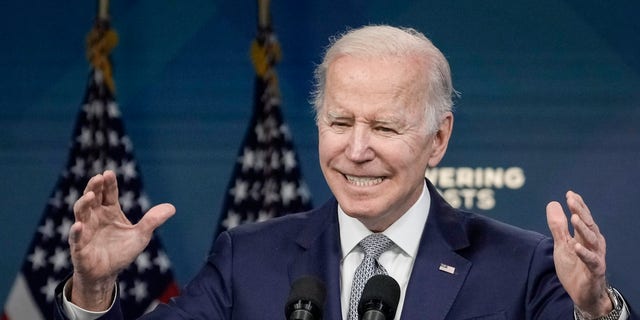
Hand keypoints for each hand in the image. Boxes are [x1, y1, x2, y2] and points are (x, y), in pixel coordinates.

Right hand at [68, 170, 174, 309]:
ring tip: (91, 196)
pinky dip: (77, 231)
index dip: (108, 183)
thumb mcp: (141, 235)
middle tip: (98, 178)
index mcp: (110, 211)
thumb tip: (172, 208)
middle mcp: (95, 217)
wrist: (107, 274)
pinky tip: (79, 225)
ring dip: (84, 203)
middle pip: (93, 198)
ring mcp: (85, 230)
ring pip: (81, 213)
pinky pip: (76, 237)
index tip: (109, 173)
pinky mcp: (79, 246)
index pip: (108, 193)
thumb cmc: (122, 251)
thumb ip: (152, 221)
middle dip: (94, 187)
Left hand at [546, 191, 611, 316]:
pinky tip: (576, 246)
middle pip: (588, 225)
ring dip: (583, 229)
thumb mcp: (562, 244)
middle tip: (571, 200)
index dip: (578, 206)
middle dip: (580, 212)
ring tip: (574, 218)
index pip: (583, 217)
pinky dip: (584, 253)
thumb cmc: (574, 266)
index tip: (570, 194)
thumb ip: (558, 226)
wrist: (583, 293)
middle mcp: (593, 244)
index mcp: (586, 236)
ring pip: (591, 240)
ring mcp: (595, 256)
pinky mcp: (595, 270)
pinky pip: (591, 260)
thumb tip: (552, 203)